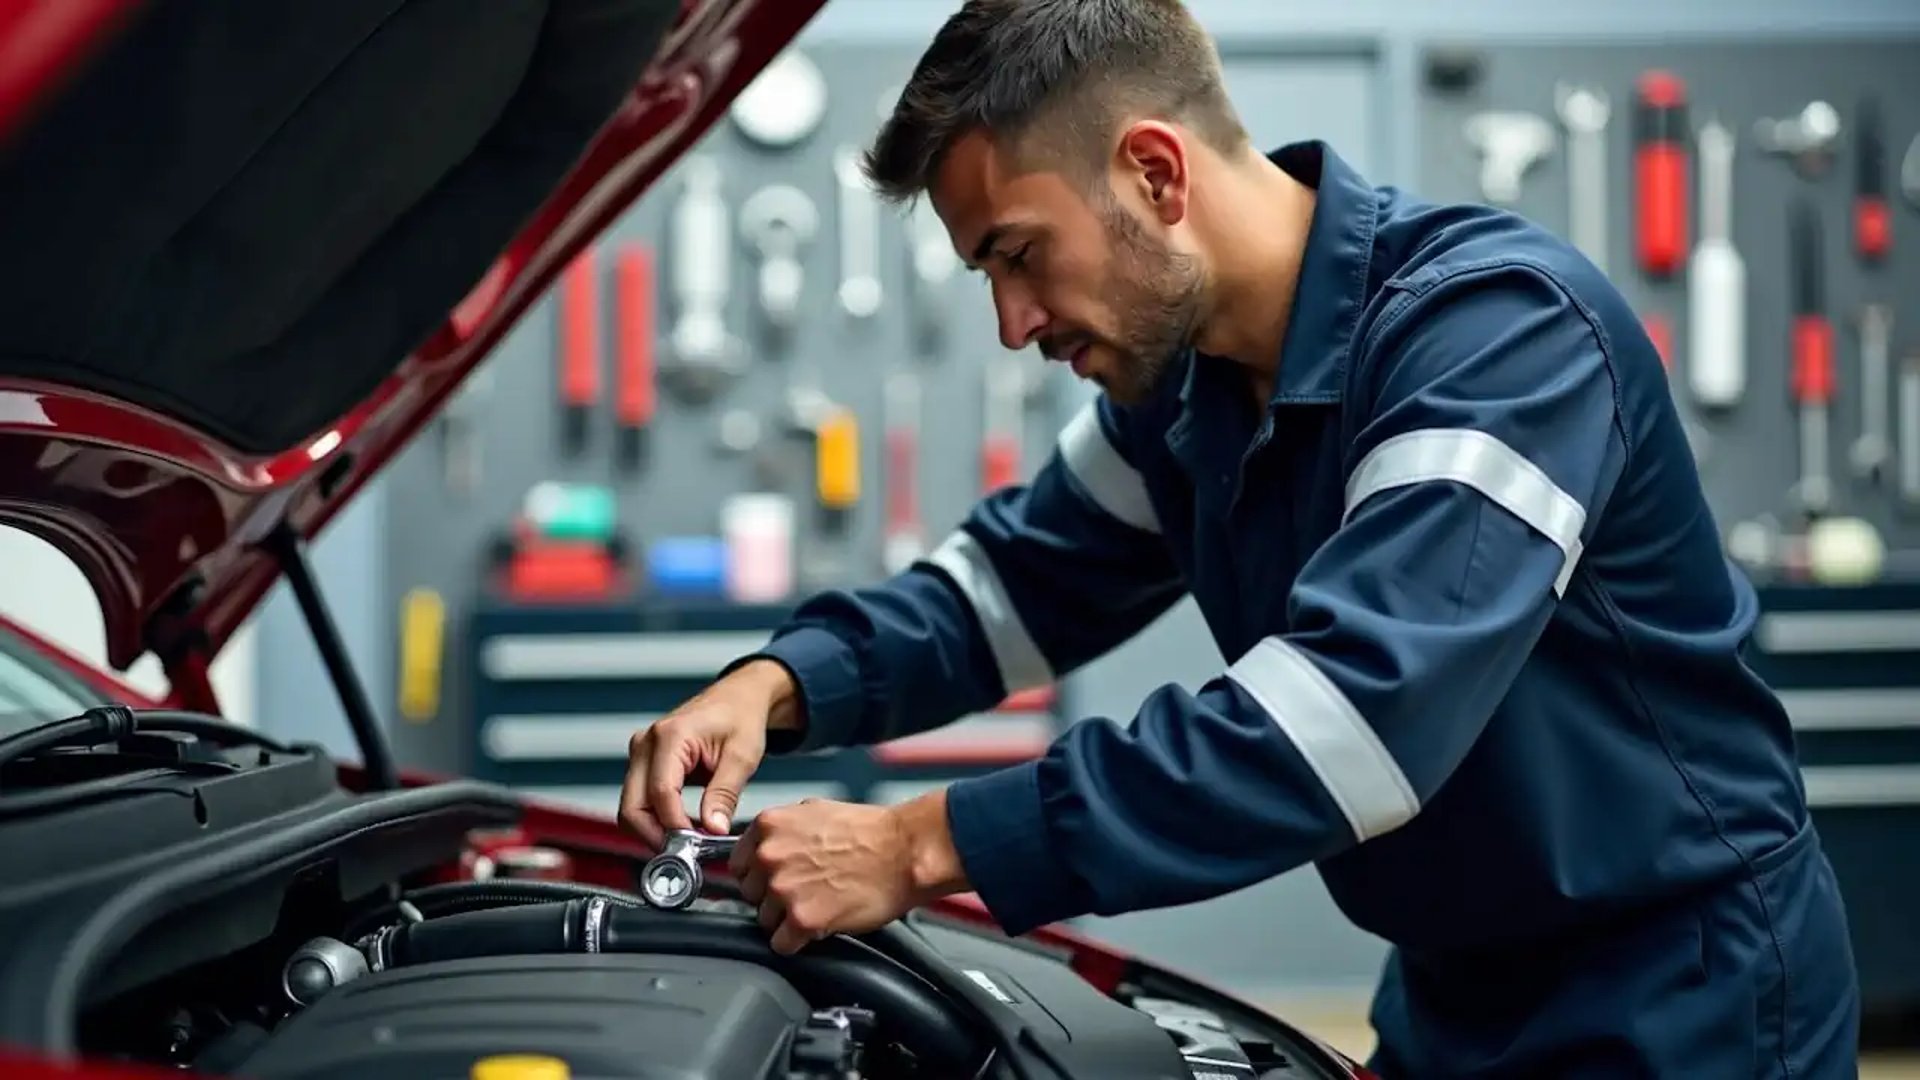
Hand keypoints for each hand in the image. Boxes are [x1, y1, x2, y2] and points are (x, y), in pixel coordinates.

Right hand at [618, 658, 801, 848]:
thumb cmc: (740, 718)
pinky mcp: (642, 763)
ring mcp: (639, 753)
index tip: (696, 846)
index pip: (660, 793)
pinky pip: (638, 801)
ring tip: (687, 842)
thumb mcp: (742, 756)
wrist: (736, 698)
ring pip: (631, 808)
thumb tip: (713, 829)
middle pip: (632, 807)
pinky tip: (681, 827)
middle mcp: (645, 743)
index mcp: (670, 736)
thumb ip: (725, 794)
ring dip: (653, 831)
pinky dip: (655, 820)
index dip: (675, 826)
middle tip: (687, 854)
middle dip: (655, 836)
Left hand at [730, 791, 969, 954]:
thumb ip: (782, 830)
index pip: (738, 864)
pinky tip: (819, 926)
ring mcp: (784, 889)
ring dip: (787, 920)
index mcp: (769, 826)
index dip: (759, 876)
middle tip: (804, 893)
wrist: (904, 852)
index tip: (772, 881)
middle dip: (772, 898)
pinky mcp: (803, 920)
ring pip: (765, 921)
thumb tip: (767, 844)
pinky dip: (797, 942)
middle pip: (749, 894)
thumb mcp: (815, 812)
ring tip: (819, 906)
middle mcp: (770, 856)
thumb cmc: (871, 832)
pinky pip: (781, 944)